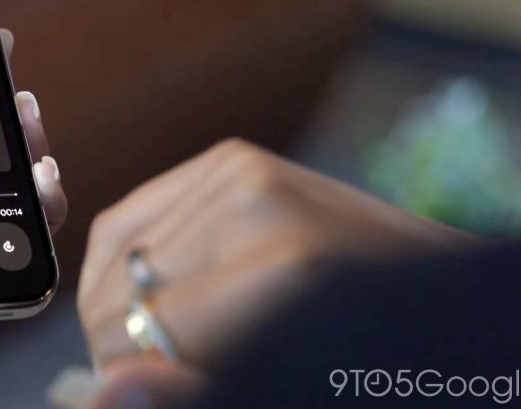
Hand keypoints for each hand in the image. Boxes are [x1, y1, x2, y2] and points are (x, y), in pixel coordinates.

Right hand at [76, 139, 478, 407]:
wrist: (436, 288)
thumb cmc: (367, 353)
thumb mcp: (289, 385)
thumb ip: (195, 391)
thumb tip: (108, 395)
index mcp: (281, 267)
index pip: (138, 328)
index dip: (128, 375)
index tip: (143, 395)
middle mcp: (253, 201)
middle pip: (117, 292)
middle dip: (123, 345)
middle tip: (158, 373)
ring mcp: (237, 171)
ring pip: (112, 257)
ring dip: (120, 308)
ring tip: (161, 341)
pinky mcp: (226, 160)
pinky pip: (125, 219)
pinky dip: (121, 265)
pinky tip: (148, 296)